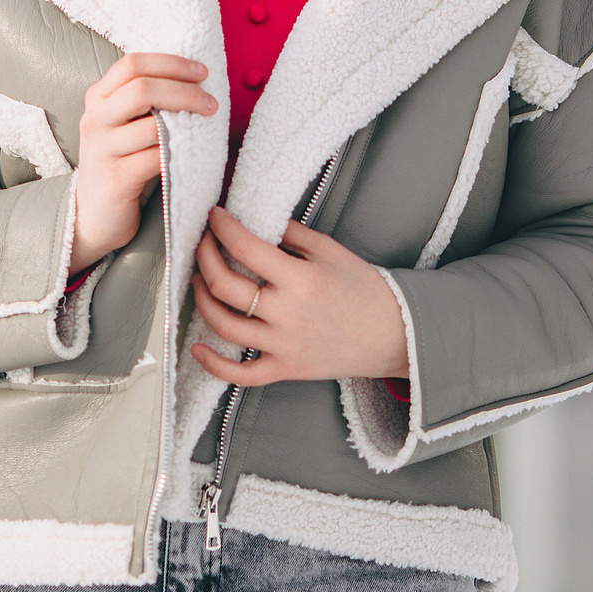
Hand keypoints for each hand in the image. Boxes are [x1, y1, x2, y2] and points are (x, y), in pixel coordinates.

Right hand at [69, 53, 215, 273]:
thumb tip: (194, 79)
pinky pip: (155, 159)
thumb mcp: (126, 125)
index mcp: (98, 98)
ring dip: (188, 123)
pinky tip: (191, 154)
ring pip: (152, 125)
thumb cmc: (122, 163)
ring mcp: (101, 150)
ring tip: (207, 128)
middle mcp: (95, 119)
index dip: (171, 63)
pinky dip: (179, 154)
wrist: (96, 215)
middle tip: (211, 102)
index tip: (202, 72)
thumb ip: (146, 101)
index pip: (132, 64)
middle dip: (185, 91)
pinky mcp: (115, 179)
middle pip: (142, 88)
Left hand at [189, 207, 409, 384]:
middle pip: (224, 285)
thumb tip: (256, 220)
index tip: (215, 217)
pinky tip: (197, 348)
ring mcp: (284, 345)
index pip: (245, 247)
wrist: (396, 334)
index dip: (222, 228)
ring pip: (224, 325)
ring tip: (198, 282)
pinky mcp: (286, 369)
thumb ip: (291, 234)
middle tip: (203, 244)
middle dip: (204, 258)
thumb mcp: (331, 251)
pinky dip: (214, 364)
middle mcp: (287, 313)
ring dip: (202, 300)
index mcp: (300, 278)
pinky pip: (242, 374)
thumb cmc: (366, 289)